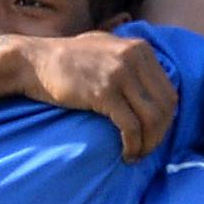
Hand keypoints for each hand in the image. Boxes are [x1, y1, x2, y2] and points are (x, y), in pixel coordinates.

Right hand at [10, 32, 176, 159]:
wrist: (33, 61)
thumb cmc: (67, 60)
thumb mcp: (106, 49)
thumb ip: (130, 61)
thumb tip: (153, 85)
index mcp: (140, 48)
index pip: (169, 92)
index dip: (166, 120)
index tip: (152, 135)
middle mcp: (134, 57)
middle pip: (165, 107)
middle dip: (160, 135)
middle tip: (146, 150)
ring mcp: (120, 73)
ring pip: (152, 118)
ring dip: (148, 144)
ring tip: (136, 155)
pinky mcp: (104, 92)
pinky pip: (131, 127)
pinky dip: (132, 145)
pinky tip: (126, 154)